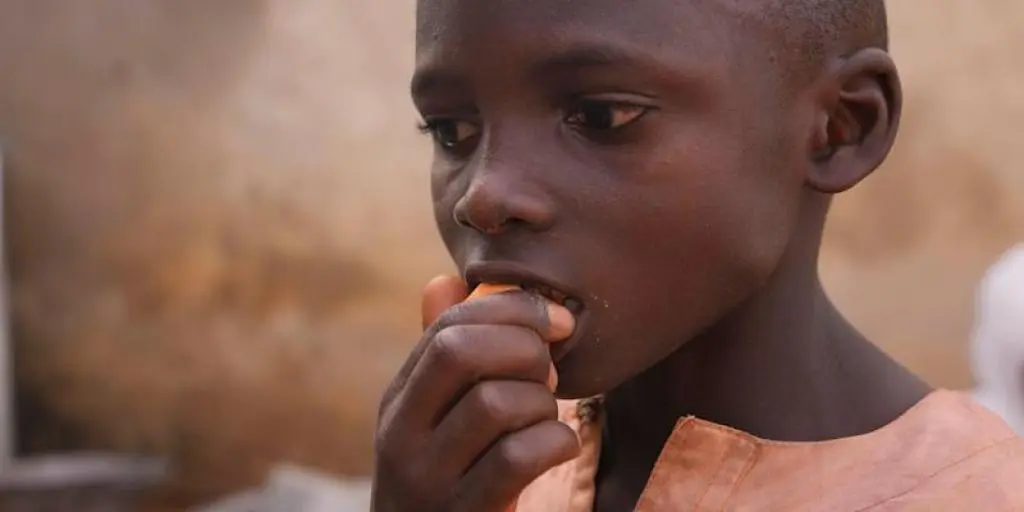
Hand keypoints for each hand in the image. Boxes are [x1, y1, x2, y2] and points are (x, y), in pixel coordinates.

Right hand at [371, 275, 579, 511]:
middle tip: (548, 373)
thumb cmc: (449, 480)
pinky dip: (556, 441)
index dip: (510, 310)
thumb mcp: (435, 421)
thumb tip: (442, 281)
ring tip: (546, 416)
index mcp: (397, 402)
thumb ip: (442, 357)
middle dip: (523, 348)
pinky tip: (558, 447)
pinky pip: (521, 456)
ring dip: (543, 403)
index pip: (446, 327)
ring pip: (498, 402)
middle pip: (460, 352)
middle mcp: (401, 437)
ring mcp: (429, 481)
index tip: (557, 321)